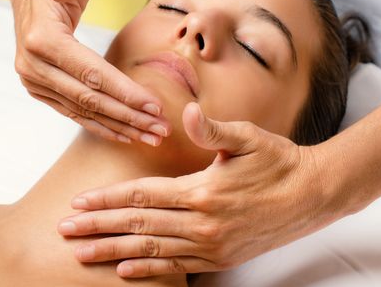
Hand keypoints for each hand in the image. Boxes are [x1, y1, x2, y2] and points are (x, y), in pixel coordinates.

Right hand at [9, 0, 169, 144]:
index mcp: (41, 41)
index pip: (91, 73)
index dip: (125, 92)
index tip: (156, 106)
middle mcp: (33, 67)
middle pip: (90, 99)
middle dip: (130, 116)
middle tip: (162, 129)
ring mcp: (35, 82)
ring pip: (84, 112)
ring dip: (120, 127)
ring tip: (151, 137)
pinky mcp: (42, 91)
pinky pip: (75, 114)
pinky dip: (102, 125)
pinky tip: (125, 135)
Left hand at [57, 102, 342, 276]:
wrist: (313, 195)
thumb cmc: (279, 161)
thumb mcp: (248, 138)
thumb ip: (213, 129)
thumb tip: (188, 111)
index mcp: (203, 191)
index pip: (142, 197)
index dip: (108, 200)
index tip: (80, 203)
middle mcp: (203, 223)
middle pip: (139, 225)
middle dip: (99, 228)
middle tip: (66, 230)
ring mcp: (212, 245)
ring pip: (152, 250)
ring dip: (114, 251)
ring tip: (84, 253)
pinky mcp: (222, 257)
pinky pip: (177, 265)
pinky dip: (149, 269)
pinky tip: (125, 270)